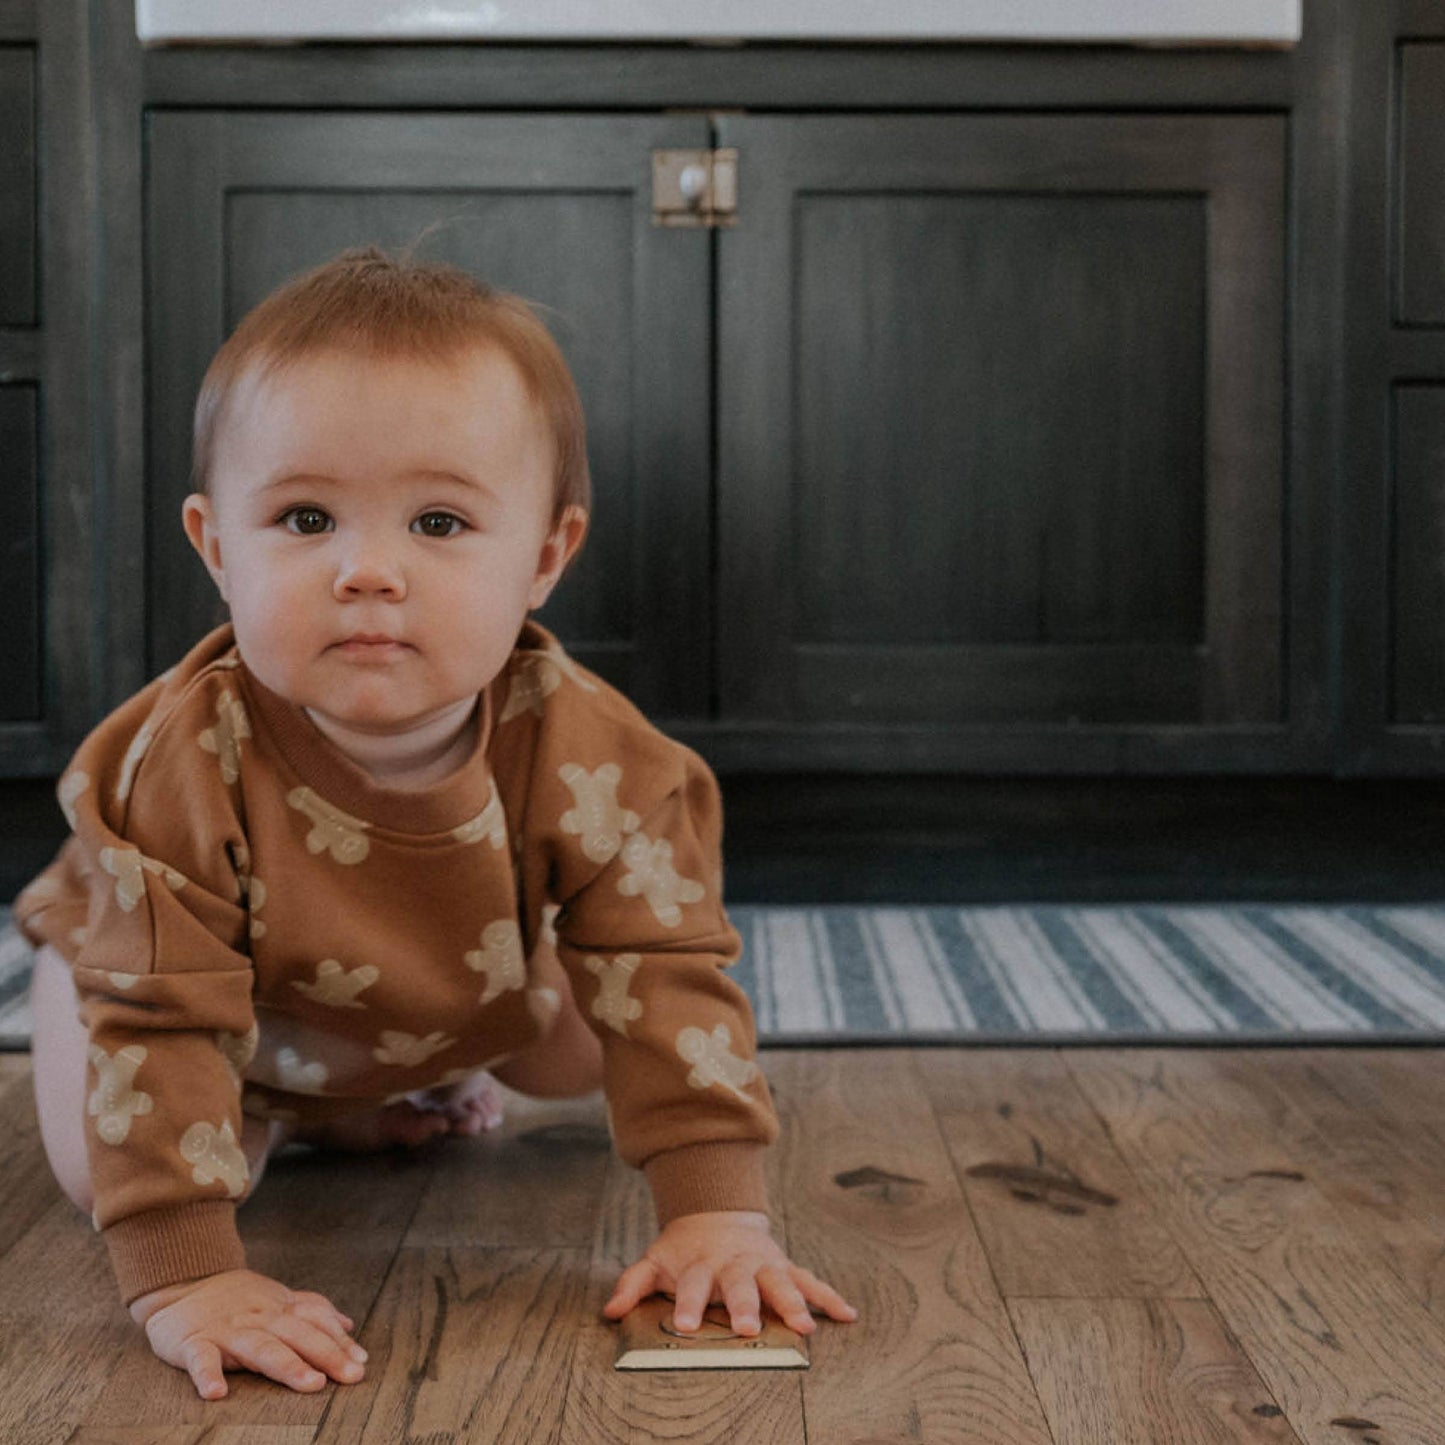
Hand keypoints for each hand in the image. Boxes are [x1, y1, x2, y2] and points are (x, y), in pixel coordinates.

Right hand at [129, 1268, 367, 1399]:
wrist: (184, 1281)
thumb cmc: (236, 1297)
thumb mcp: (277, 1299)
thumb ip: (312, 1310)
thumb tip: (348, 1325)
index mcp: (280, 1309)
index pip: (317, 1322)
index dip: (340, 1342)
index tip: (361, 1363)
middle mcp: (260, 1318)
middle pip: (298, 1335)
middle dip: (327, 1354)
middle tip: (351, 1375)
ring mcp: (228, 1330)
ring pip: (261, 1347)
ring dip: (288, 1365)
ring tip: (311, 1383)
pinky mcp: (194, 1342)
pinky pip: (201, 1359)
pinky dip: (207, 1375)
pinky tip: (216, 1393)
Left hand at [601, 1210, 857, 1336]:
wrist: (716, 1214)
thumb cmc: (684, 1251)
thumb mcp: (654, 1260)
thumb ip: (633, 1284)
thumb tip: (610, 1312)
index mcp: (702, 1264)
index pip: (694, 1285)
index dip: (690, 1305)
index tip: (687, 1325)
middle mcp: (735, 1264)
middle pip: (740, 1285)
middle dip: (744, 1306)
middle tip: (746, 1329)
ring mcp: (763, 1263)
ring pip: (780, 1282)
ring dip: (792, 1303)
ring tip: (804, 1326)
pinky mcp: (785, 1266)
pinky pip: (810, 1280)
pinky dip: (829, 1297)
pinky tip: (847, 1315)